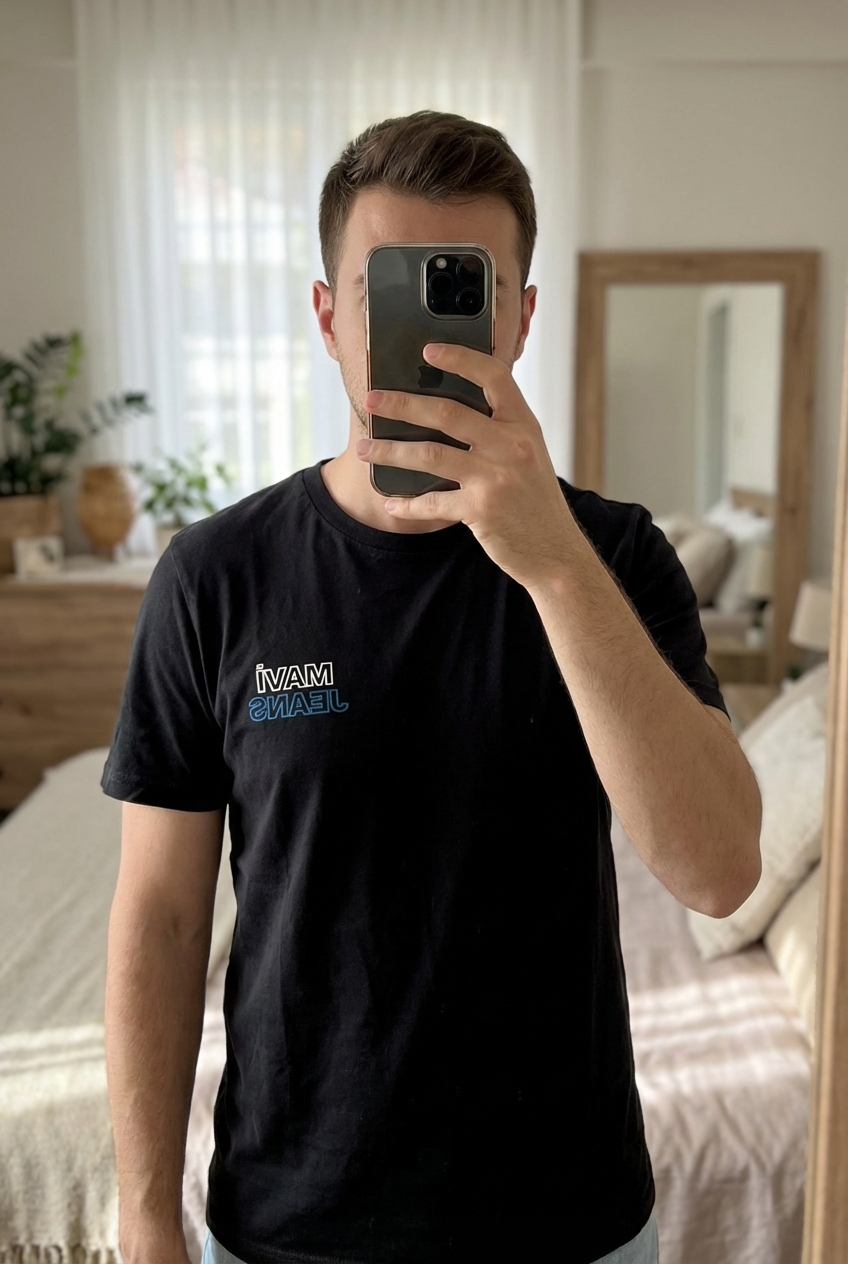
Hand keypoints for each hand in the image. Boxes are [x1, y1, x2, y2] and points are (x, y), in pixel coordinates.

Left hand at [356, 343, 578, 588]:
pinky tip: (391, 502)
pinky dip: (407, 504)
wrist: (555, 551)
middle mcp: (511, 445)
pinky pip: (433, 502)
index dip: (460, 358)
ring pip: (430, 454)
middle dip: (402, 404)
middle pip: (447, 413)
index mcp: (523, 425)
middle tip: (371, 400)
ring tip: (364, 448)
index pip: (493, 376)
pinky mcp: (481, 510)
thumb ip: (499, 430)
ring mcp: (495, 477)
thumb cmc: (536, 501)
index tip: (429, 351)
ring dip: (391, 451)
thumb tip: (450, 410)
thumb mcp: (529, 454)